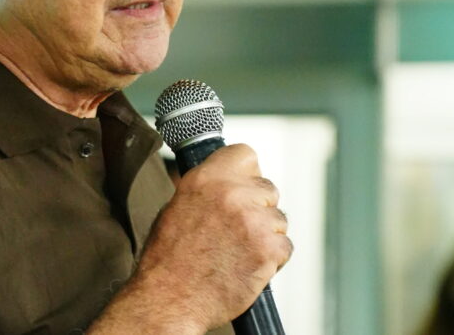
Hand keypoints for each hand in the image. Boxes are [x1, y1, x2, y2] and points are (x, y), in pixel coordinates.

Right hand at [133, 144, 291, 330]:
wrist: (170, 298)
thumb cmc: (169, 259)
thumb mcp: (177, 207)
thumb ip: (208, 189)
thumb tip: (230, 182)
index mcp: (205, 179)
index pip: (246, 155)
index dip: (247, 173)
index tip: (243, 186)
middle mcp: (231, 194)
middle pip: (268, 188)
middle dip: (258, 207)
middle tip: (237, 229)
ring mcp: (252, 221)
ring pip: (279, 219)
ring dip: (265, 234)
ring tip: (238, 251)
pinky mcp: (268, 249)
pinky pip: (284, 246)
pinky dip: (272, 258)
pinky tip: (247, 265)